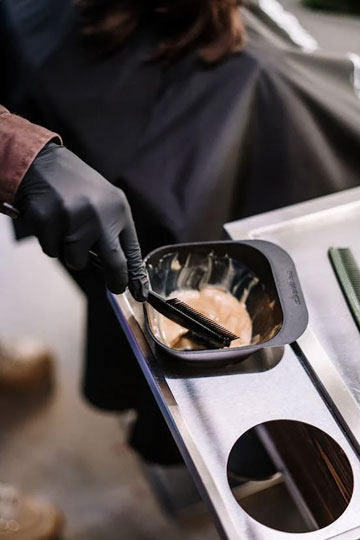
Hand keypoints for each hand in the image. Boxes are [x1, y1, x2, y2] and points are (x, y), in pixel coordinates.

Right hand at [15, 142, 148, 298]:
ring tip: (68, 231)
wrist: (43, 163)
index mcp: (117, 209)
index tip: (140, 292)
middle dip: (116, 281)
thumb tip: (121, 268)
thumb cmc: (77, 187)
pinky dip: (51, 243)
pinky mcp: (48, 222)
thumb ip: (113, 230)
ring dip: (72, 254)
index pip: (132, 250)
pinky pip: (52, 251)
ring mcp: (73, 219)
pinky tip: (52, 223)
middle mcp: (99, 215)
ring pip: (77, 262)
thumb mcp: (105, 202)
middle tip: (115, 287)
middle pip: (114, 264)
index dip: (136, 275)